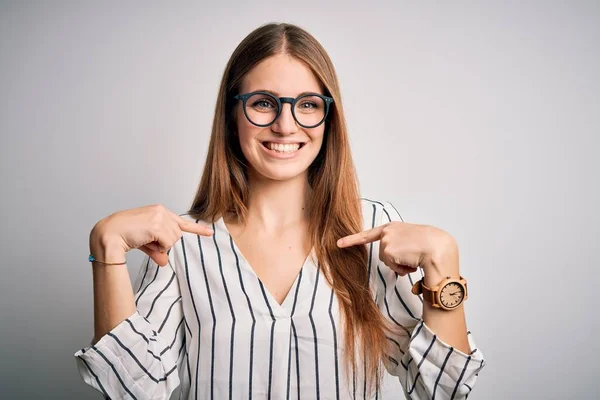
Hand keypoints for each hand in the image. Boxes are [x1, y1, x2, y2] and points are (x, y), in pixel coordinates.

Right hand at [90, 204, 213, 266]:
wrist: (109, 234)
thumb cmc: (124, 236)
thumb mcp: (146, 244)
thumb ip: (158, 251)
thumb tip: (165, 263)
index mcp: (159, 211)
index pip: (181, 221)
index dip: (197, 229)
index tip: (210, 233)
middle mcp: (161, 211)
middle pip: (177, 236)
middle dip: (164, 244)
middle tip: (147, 242)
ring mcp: (159, 216)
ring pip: (173, 240)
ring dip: (160, 245)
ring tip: (144, 240)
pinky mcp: (156, 225)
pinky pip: (167, 243)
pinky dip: (158, 247)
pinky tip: (145, 240)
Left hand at [336, 221, 452, 276]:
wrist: (438, 247)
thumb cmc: (432, 244)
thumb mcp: (413, 238)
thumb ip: (400, 244)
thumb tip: (396, 258)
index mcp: (394, 227)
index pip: (369, 235)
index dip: (353, 240)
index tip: (339, 244)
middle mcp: (387, 231)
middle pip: (384, 255)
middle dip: (397, 261)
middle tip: (412, 255)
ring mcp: (386, 240)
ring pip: (387, 262)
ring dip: (401, 265)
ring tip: (414, 257)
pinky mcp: (388, 250)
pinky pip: (392, 267)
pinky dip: (402, 269)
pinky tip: (412, 261)